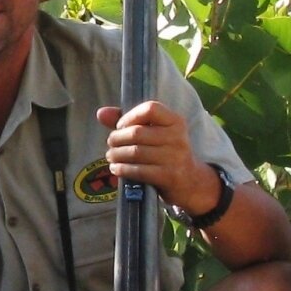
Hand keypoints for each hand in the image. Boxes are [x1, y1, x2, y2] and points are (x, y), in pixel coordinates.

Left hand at [95, 101, 220, 217]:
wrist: (190, 181)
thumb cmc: (166, 152)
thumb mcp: (154, 133)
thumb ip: (129, 122)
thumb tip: (101, 113)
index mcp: (175, 121)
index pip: (150, 109)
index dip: (130, 116)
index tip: (121, 126)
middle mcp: (177, 137)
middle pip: (137, 133)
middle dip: (117, 138)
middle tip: (111, 144)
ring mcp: (175, 157)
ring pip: (135, 152)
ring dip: (116, 155)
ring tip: (111, 156)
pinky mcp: (169, 176)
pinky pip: (139, 170)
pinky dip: (122, 169)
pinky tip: (116, 168)